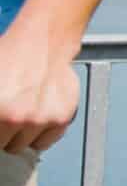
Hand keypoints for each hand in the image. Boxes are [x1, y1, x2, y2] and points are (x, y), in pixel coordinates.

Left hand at [0, 23, 80, 153]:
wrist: (44, 39)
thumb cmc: (10, 57)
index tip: (1, 122)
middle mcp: (16, 117)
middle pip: (2, 146)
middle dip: (3, 132)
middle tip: (6, 114)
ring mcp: (40, 119)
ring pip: (22, 146)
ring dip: (21, 133)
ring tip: (22, 111)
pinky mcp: (61, 117)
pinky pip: (46, 141)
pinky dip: (41, 132)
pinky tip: (38, 113)